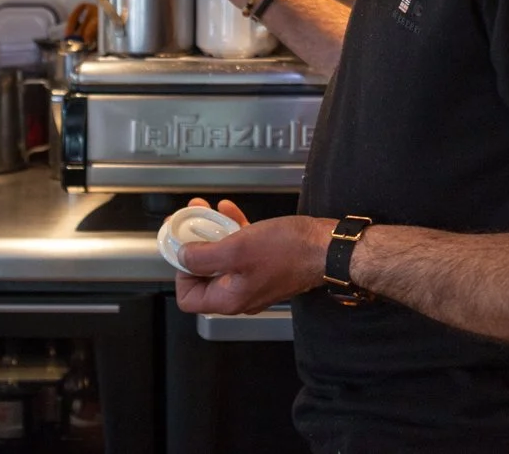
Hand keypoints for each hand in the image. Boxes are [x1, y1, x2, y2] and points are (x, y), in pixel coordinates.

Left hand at [173, 200, 333, 316]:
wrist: (327, 248)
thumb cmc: (286, 250)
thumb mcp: (237, 249)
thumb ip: (204, 257)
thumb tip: (183, 257)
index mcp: (229, 298)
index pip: (188, 298)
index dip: (181, 272)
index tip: (185, 247)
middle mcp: (239, 295)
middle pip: (204, 276)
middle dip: (196, 245)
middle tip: (191, 222)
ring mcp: (253, 281)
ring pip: (223, 260)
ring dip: (213, 234)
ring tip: (208, 210)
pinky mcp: (266, 266)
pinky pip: (241, 252)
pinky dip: (233, 232)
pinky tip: (230, 211)